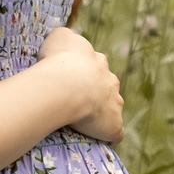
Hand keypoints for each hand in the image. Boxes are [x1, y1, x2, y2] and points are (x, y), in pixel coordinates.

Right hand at [40, 27, 122, 143]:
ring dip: (102, 113)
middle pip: (108, 86)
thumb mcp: (59, 36)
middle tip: (77, 100)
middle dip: (97, 92)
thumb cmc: (59, 60)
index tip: (71, 80)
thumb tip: (65, 36)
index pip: (96, 66)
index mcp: (98, 62)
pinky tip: (95, 138)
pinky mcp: (114, 124)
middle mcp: (110, 81)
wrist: (67, 84)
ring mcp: (115, 103)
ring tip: (84, 121)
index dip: (84, 73)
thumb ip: (64, 35)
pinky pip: (114, 133)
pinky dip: (107, 135)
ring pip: (113, 108)